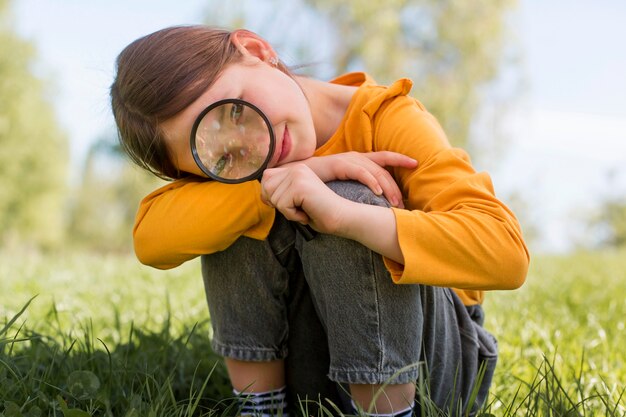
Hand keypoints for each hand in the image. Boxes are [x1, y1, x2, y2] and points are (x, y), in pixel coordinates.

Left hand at [261, 164, 350, 234]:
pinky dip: (293, 215)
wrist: (341, 217)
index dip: (273, 195)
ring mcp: (298, 175)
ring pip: (274, 199)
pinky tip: (308, 212)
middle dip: (280, 204)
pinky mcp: (300, 185)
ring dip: (288, 212)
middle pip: (266, 189)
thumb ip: (279, 192)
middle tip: (301, 207)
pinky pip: (282, 206)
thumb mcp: (295, 200)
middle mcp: (296, 168)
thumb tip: (262, 195)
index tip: (293, 203)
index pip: (266, 178)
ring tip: (306, 209)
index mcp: (295, 168)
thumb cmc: (319, 213)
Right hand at [283, 151, 416, 207]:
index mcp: (356, 161)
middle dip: (395, 185)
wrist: (290, 176)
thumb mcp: (338, 187)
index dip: (400, 159)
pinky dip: (370, 180)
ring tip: (394, 202)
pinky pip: (359, 171)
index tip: (416, 164)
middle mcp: (354, 157)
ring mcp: (346, 159)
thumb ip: (351, 193)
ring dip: (387, 186)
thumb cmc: (314, 184)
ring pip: (374, 170)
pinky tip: (378, 192)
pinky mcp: (337, 163)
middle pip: (383, 168)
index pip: (383, 158)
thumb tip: (364, 207)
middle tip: (403, 203)